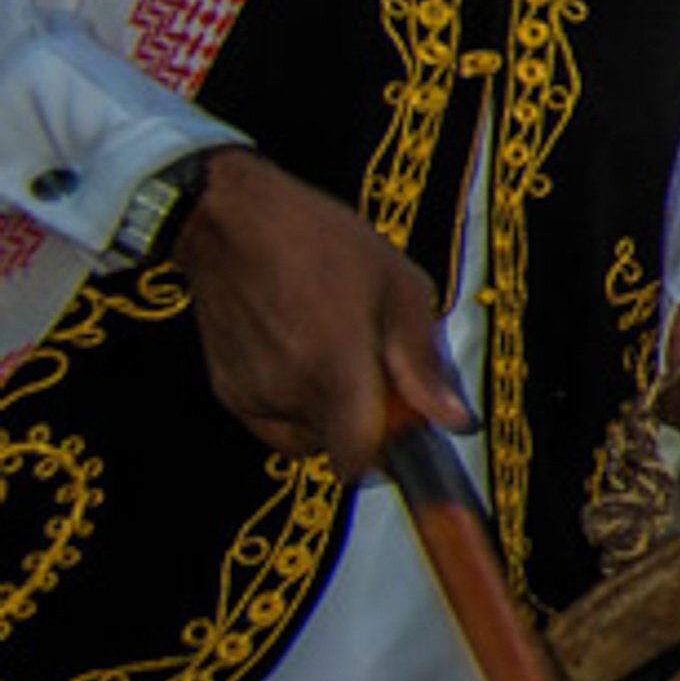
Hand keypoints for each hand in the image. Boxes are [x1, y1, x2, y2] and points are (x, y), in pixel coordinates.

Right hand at [170, 150, 458, 476]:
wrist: (232, 220)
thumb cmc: (321, 242)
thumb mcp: (399, 288)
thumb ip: (424, 362)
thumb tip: (453, 420)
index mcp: (332, 373)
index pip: (358, 460)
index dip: (388, 452)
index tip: (405, 421)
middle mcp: (285, 394)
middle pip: (336, 447)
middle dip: (363, 422)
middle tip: (374, 367)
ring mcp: (248, 395)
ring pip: (304, 435)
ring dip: (328, 410)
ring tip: (334, 348)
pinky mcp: (225, 389)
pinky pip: (272, 417)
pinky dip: (294, 398)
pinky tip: (301, 348)